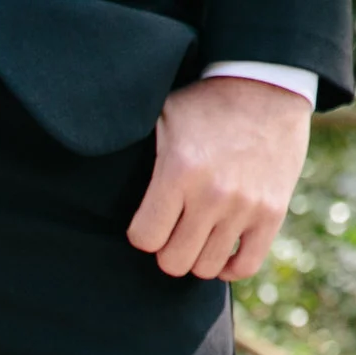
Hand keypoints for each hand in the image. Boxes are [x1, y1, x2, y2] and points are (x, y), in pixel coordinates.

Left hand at [127, 76, 312, 282]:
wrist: (266, 86)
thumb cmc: (203, 104)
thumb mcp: (160, 116)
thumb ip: (133, 151)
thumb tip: (83, 151)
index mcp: (178, 172)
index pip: (145, 239)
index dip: (142, 233)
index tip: (148, 220)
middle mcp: (213, 194)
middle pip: (174, 262)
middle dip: (166, 250)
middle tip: (170, 231)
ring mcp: (246, 206)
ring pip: (206, 268)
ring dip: (196, 256)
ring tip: (194, 236)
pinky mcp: (273, 212)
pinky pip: (246, 266)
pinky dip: (229, 266)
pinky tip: (219, 249)